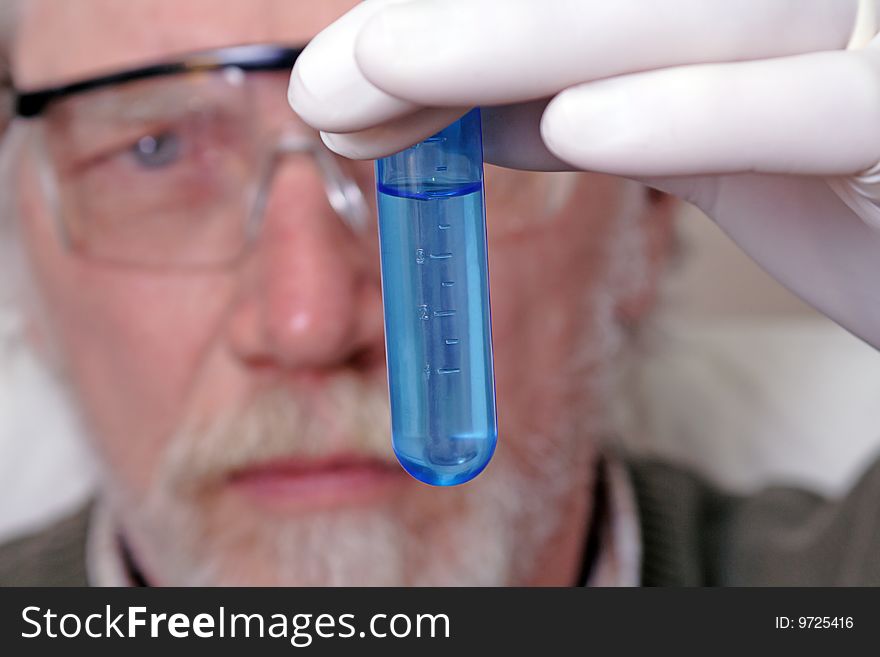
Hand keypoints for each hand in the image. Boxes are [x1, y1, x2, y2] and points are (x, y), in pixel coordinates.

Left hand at [289, 0, 879, 347]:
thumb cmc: (820, 182)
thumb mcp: (682, 133)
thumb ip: (576, 102)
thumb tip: (444, 107)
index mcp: (734, 3)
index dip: (461, 28)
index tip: (348, 74)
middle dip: (460, 31)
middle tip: (332, 77)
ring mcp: (860, 37)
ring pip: (693, 18)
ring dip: (523, 44)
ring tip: (391, 78)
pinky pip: (806, 110)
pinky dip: (691, 115)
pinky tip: (582, 126)